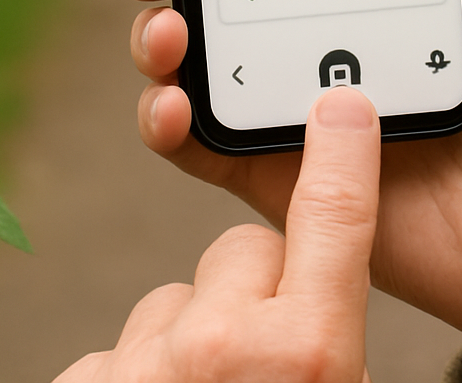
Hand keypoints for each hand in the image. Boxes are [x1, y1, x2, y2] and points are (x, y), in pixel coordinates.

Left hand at [52, 88, 379, 382]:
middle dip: (250, 290)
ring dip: (189, 341)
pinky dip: (138, 381)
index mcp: (305, 353)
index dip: (341, 154)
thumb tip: (313, 286)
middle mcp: (222, 346)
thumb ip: (328, 334)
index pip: (333, 219)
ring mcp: (144, 364)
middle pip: (239, 252)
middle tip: (262, 361)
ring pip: (173, 304)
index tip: (341, 105)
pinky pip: (120, 352)